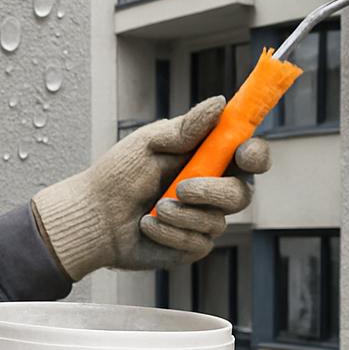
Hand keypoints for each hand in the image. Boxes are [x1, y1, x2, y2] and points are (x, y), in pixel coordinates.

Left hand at [31, 97, 270, 279]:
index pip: (248, 155)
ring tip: (152, 207)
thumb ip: (186, 128)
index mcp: (206, 158)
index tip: (244, 153)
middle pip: (242, 193)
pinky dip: (169, 233)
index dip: (255, 154)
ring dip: (181, 214)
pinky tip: (148, 225)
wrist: (93, 216)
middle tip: (182, 188)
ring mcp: (204, 219)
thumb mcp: (149, 143)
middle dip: (214, 191)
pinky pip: (197, 242)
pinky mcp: (192, 246)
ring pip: (218, 220)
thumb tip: (220, 103)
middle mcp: (211, 189)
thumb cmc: (118, 175)